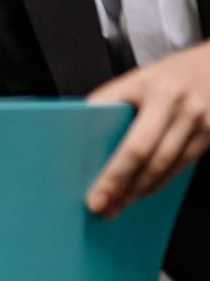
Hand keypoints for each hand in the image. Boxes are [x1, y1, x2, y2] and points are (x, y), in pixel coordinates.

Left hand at [86, 42, 209, 216]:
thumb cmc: (172, 74)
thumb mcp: (139, 77)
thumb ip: (113, 100)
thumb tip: (82, 133)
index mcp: (150, 86)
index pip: (122, 130)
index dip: (108, 164)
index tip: (90, 186)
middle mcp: (176, 103)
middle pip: (142, 152)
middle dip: (119, 182)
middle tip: (101, 205)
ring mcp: (198, 120)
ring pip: (165, 164)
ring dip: (139, 188)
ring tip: (118, 203)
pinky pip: (183, 164)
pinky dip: (161, 180)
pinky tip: (144, 189)